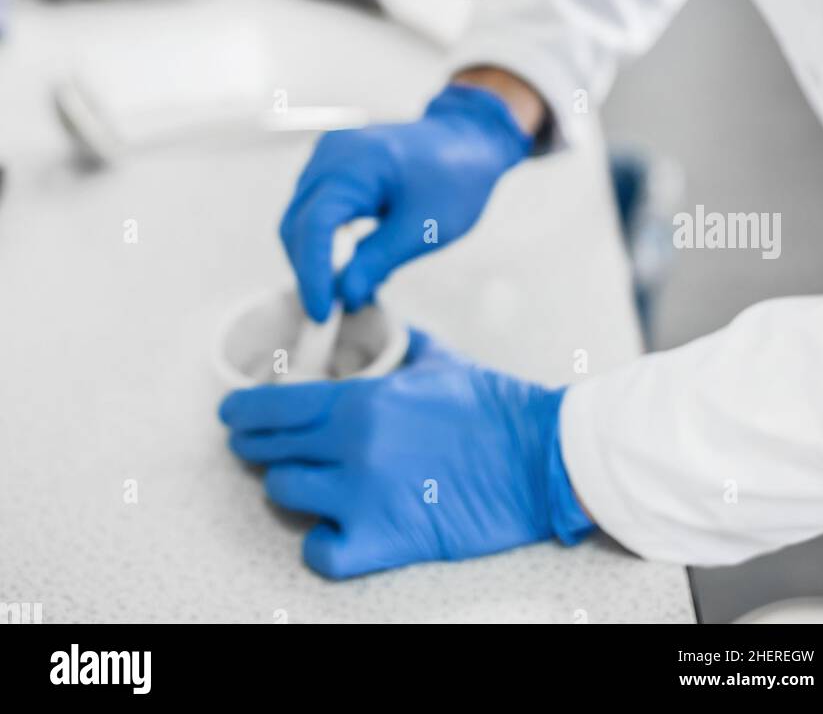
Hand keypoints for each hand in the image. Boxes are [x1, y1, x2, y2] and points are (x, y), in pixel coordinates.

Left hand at [219, 329, 594, 578]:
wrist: (539, 455)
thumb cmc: (491, 406)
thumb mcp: (435, 361)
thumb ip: (396, 343)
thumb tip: (375, 319)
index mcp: (361, 399)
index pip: (273, 407)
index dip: (242, 413)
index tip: (231, 417)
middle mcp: (352, 446)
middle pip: (270, 452)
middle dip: (258, 449)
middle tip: (261, 449)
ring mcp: (364, 496)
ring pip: (285, 496)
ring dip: (292, 489)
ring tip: (308, 484)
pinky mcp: (386, 540)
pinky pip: (321, 554)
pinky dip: (321, 545)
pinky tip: (334, 531)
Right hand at [279, 83, 532, 320]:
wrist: (468, 137)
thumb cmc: (455, 178)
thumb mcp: (422, 228)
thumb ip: (376, 261)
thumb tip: (343, 296)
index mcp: (355, 163)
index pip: (315, 225)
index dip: (313, 274)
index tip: (322, 315)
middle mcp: (331, 153)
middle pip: (299, 223)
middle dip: (310, 270)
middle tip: (333, 311)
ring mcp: (328, 154)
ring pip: (301, 217)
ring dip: (316, 257)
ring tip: (348, 287)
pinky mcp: (332, 162)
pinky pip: (315, 206)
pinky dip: (325, 238)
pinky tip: (351, 260)